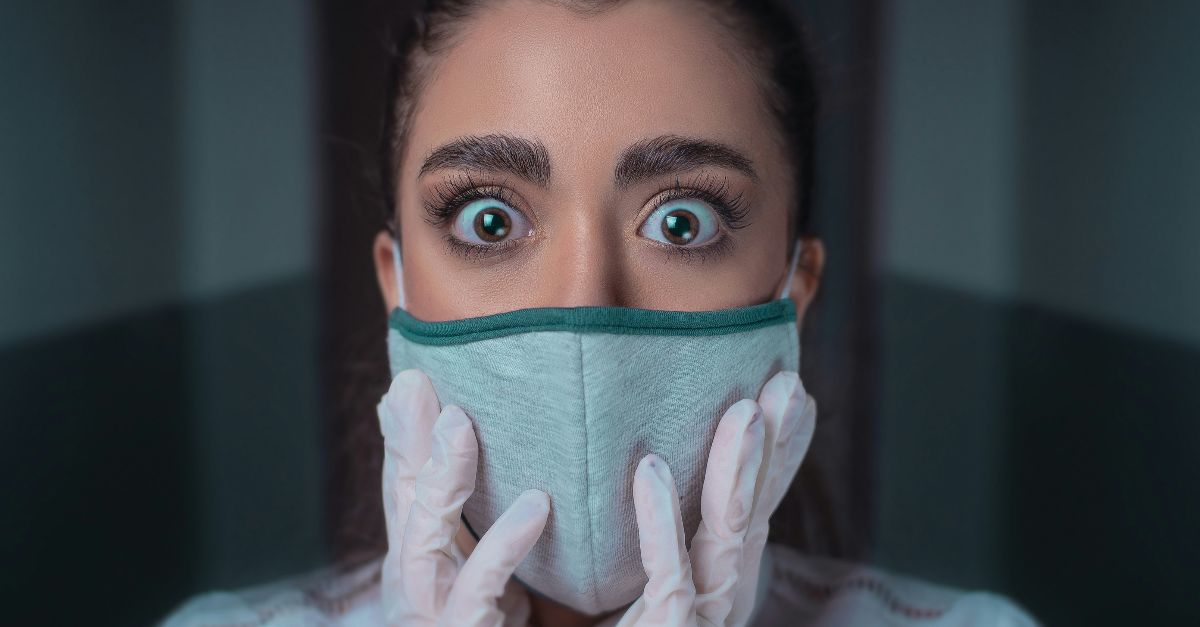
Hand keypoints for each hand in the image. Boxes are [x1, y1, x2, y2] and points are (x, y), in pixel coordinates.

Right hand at [378, 370, 548, 626]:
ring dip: (437, 482)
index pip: (404, 492)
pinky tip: (537, 505)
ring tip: (462, 425)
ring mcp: (435, 617)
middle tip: (420, 384)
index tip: (411, 378)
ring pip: (421, 542)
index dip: (404, 437)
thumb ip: (470, 516)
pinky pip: (478, 594)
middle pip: (401, 507)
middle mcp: (419, 590)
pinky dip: (501, 545)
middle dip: (407, 443)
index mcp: (426, 567)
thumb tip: (452, 433)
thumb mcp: (482, 572)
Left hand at [606, 371, 815, 626]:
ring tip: (746, 413)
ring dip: (738, 475)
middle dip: (775, 451)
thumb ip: (632, 526)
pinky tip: (648, 471)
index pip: (751, 507)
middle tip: (787, 387)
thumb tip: (635, 452)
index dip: (777, 453)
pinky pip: (669, 585)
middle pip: (752, 517)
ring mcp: (695, 623)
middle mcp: (714, 601)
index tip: (793, 390)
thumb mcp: (609, 573)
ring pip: (728, 544)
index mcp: (710, 581)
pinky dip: (659, 526)